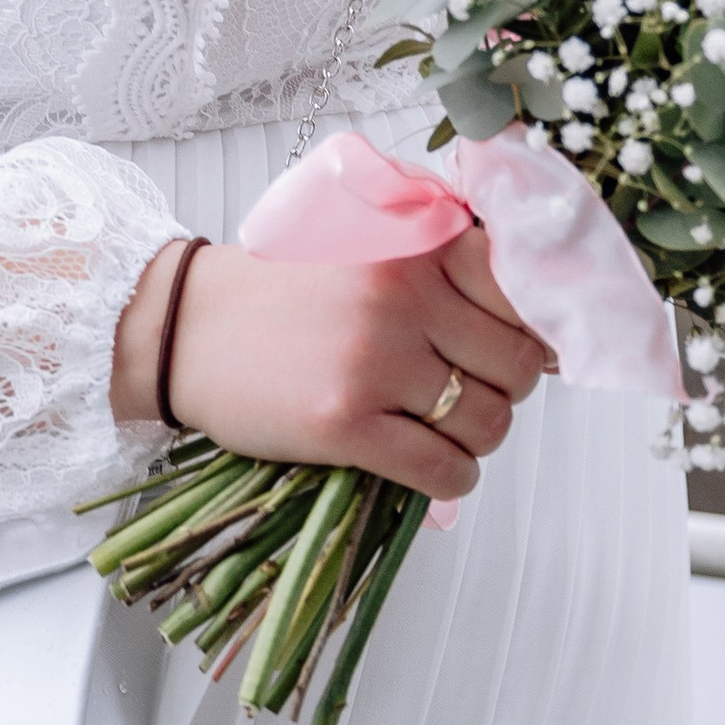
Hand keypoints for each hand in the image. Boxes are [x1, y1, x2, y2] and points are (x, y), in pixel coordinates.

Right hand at [111, 231, 551, 499]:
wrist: (186, 328)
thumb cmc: (282, 296)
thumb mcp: (366, 250)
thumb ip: (441, 269)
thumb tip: (538, 334)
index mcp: (414, 247)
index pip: (522, 293)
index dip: (531, 331)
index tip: (515, 349)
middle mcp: (401, 297)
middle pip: (516, 367)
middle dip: (503, 391)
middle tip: (468, 394)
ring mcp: (373, 361)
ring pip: (486, 422)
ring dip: (476, 439)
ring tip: (440, 430)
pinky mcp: (345, 423)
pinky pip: (443, 469)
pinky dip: (453, 477)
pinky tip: (429, 466)